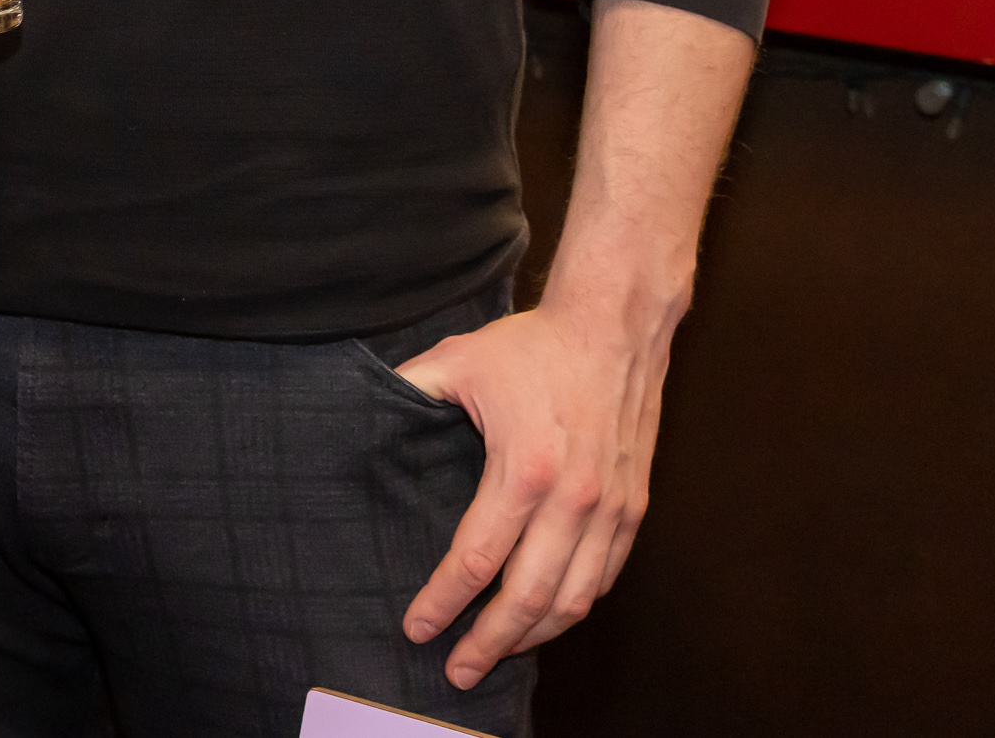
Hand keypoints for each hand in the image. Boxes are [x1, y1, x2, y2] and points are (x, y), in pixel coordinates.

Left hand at [390, 299, 672, 688]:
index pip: (477, 561)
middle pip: (528, 600)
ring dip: (533, 637)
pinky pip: (605, 578)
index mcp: (524, 470)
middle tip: (455, 670)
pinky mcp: (633, 508)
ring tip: (496, 653)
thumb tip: (361, 417)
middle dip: (488, 644)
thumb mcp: (457, 361)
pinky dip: (573, 607)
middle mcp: (573, 500)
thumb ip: (409, 393)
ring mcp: (610, 509)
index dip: (443, 602)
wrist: (615, 324)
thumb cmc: (533, 344)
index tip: (417, 628)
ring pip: (573, 600)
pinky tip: (545, 616)